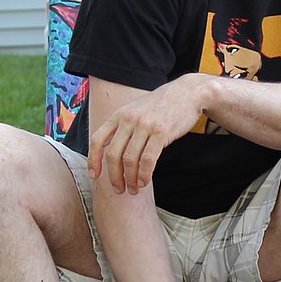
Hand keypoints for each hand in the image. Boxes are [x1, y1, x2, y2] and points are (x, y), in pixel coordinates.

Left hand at [88, 75, 207, 193]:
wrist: (187, 93)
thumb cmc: (161, 105)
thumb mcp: (136, 110)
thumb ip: (123, 126)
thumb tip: (113, 151)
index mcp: (119, 115)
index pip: (97, 140)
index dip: (93, 160)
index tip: (95, 176)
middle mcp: (128, 119)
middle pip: (112, 154)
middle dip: (114, 176)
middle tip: (119, 189)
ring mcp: (144, 125)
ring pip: (129, 159)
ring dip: (130, 179)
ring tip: (134, 189)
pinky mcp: (161, 132)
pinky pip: (148, 159)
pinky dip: (144, 174)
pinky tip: (145, 181)